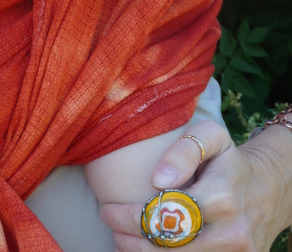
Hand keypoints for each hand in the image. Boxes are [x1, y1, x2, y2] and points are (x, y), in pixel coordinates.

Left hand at [99, 120, 291, 250]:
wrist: (269, 187)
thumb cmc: (229, 159)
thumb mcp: (211, 136)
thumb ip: (184, 149)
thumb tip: (157, 179)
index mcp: (221, 197)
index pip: (164, 214)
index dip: (129, 216)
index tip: (107, 209)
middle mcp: (232, 232)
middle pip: (169, 247)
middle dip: (132, 240)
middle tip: (112, 227)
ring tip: (124, 240)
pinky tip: (148, 249)